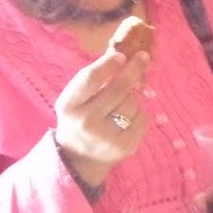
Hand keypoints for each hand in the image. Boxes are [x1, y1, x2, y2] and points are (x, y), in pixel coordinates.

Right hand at [54, 46, 151, 190]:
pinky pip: (143, 118)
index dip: (108, 64)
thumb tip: (123, 54)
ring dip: (132, 98)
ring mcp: (106, 136)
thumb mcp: (75, 100)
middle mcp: (86, 121)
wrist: (79, 157)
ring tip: (120, 106)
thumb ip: (93, 80)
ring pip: (133, 102)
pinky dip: (139, 114)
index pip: (90, 79)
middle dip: (133, 69)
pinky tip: (127, 119)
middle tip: (143, 56)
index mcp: (69, 106)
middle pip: (118, 88)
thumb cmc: (79, 118)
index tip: (122, 55)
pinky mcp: (125, 146)